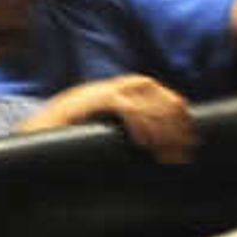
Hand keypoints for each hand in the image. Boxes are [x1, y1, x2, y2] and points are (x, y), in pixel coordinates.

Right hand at [45, 72, 197, 162]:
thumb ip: (138, 126)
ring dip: (161, 130)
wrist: (43, 127)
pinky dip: (137, 125)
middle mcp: (123, 85)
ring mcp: (110, 90)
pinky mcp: (96, 99)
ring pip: (147, 105)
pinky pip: (125, 108)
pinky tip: (143, 143)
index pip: (167, 98)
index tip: (192, 139)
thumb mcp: (116, 126)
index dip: (183, 118)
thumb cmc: (80, 131)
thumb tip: (168, 142)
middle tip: (185, 150)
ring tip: (165, 152)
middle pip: (162, 100)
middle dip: (176, 127)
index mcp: (131, 90)